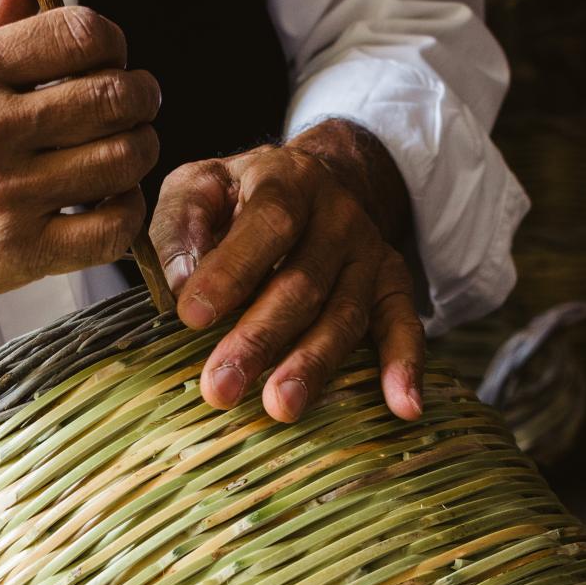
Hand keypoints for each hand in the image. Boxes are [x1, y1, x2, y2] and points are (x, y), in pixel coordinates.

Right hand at [0, 0, 158, 346]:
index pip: (81, 32)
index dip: (114, 42)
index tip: (111, 57)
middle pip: (115, 95)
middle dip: (141, 95)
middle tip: (135, 104)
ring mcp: (4, 195)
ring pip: (122, 159)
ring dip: (139, 151)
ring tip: (123, 151)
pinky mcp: (17, 253)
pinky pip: (112, 227)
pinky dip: (127, 211)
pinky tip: (110, 201)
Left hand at [149, 119, 424, 423]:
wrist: (318, 177)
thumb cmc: (240, 195)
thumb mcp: (199, 185)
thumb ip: (181, 225)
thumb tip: (180, 283)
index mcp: (287, 182)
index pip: (267, 225)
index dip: (231, 271)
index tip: (192, 316)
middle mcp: (337, 217)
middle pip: (303, 282)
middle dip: (260, 338)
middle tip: (221, 387)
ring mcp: (368, 253)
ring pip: (345, 314)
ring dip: (313, 365)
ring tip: (282, 407)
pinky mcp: (391, 284)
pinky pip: (403, 326)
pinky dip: (405, 366)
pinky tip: (403, 406)